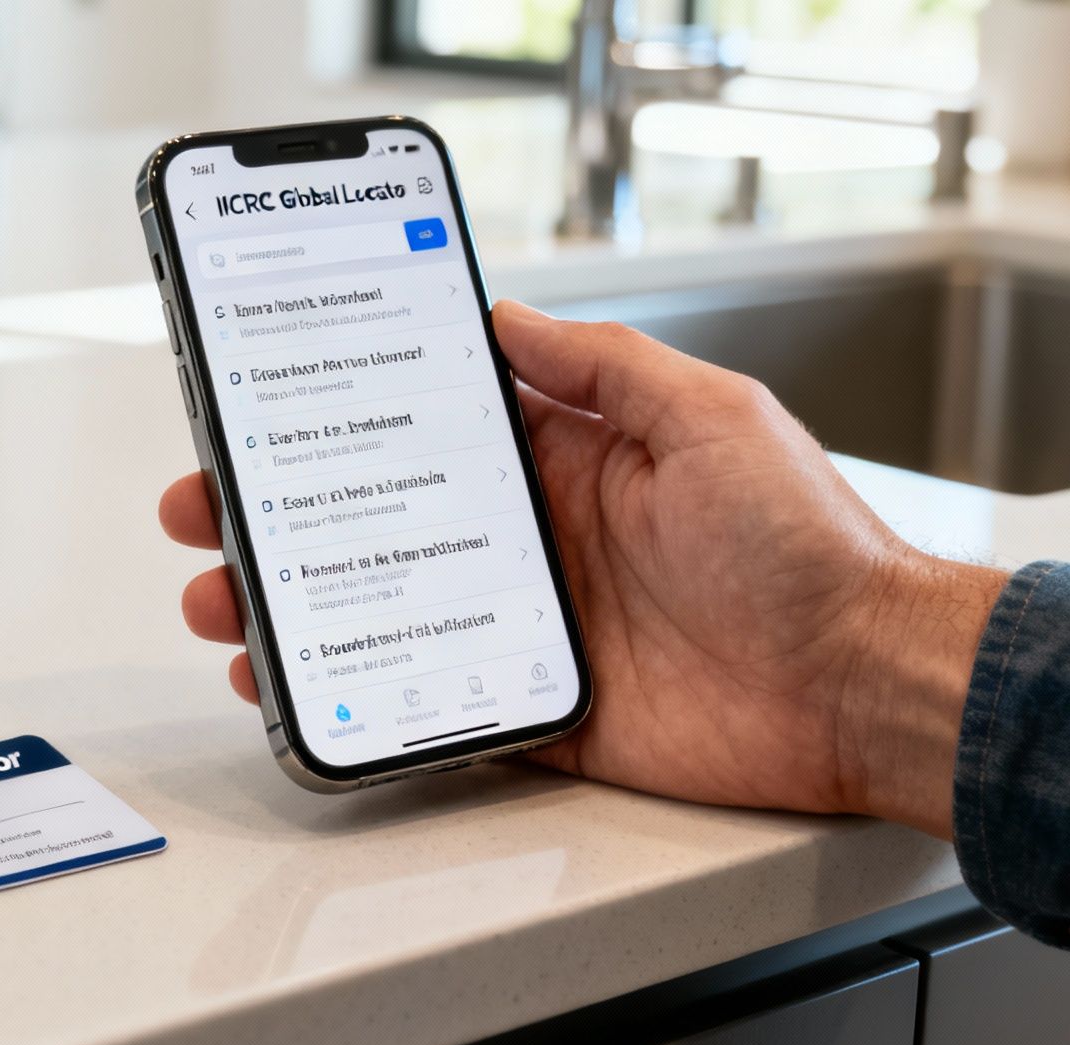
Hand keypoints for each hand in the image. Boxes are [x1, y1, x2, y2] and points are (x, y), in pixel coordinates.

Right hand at [159, 302, 1006, 837]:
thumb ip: (601, 366)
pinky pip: (435, 703)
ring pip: (386, 614)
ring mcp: (536, 629)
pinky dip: (365, 699)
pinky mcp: (544, 708)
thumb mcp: (707, 416)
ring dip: (300, 607)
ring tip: (228, 602)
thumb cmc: (807, 545)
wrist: (862, 684)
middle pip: (384, 524)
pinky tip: (304, 687)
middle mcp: (543, 542)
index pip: (432, 433)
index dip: (346, 424)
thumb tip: (507, 311)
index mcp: (572, 462)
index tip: (269, 415)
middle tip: (208, 514)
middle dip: (287, 517)